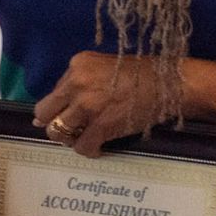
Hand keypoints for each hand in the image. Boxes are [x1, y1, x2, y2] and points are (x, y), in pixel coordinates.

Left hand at [31, 51, 160, 157]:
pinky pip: (81, 146)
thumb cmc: (142, 72)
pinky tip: (99, 147)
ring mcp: (88, 105)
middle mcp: (77, 83)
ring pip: (57, 131)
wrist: (170, 83)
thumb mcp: (106, 66)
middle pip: (45, 112)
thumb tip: (55, 107)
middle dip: (54, 123)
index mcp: (78, 64)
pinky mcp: (101, 125)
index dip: (62, 106)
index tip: (71, 113)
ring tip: (85, 137)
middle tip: (70, 129)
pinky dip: (89, 150)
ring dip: (69, 138)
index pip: (54, 92)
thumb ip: (81, 81)